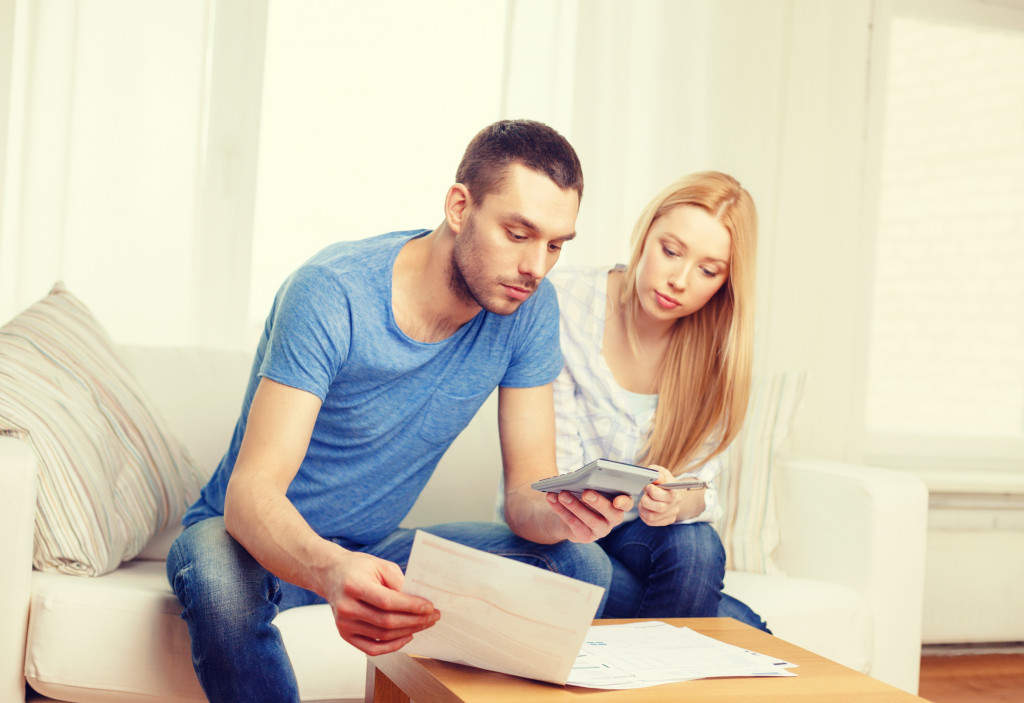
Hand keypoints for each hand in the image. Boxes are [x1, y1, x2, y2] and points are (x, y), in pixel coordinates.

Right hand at [325, 551, 439, 655]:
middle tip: (433, 616)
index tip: (430, 607)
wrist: (331, 574)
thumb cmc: (358, 568)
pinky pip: (372, 649)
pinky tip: (407, 636)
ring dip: (408, 631)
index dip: (410, 606)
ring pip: (383, 635)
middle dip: (415, 621)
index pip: (386, 601)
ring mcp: (344, 624)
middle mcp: (346, 607)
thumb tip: (419, 602)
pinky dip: (392, 646)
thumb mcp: (380, 565)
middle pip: (386, 622)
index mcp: (354, 585)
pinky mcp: (345, 634)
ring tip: (424, 624)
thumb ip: (399, 582)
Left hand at [545, 489, 631, 542]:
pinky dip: (561, 510)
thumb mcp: (591, 487)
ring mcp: (602, 530)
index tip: (617, 500)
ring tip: (562, 494)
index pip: (627, 503)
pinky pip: (574, 524)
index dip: (624, 502)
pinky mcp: (587, 537)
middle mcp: (614, 518)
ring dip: (575, 506)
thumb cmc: (585, 494)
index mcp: (619, 503)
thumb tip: (582, 477)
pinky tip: (552, 499)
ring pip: (590, 520)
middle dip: (598, 502)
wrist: (570, 513)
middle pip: (610, 513)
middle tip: (586, 493)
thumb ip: (592, 483)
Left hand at [639, 465, 702, 526]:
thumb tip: (656, 477)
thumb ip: (656, 472)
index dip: (654, 491)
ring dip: (643, 508)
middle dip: (646, 500)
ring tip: (643, 501)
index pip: (668, 495)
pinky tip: (645, 508)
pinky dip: (643, 515)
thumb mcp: (659, 471)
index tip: (648, 486)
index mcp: (675, 490)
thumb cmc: (661, 480)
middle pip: (660, 507)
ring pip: (652, 516)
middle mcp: (675, 503)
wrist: (669, 490)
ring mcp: (672, 513)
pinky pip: (650, 522)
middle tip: (645, 495)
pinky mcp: (667, 520)